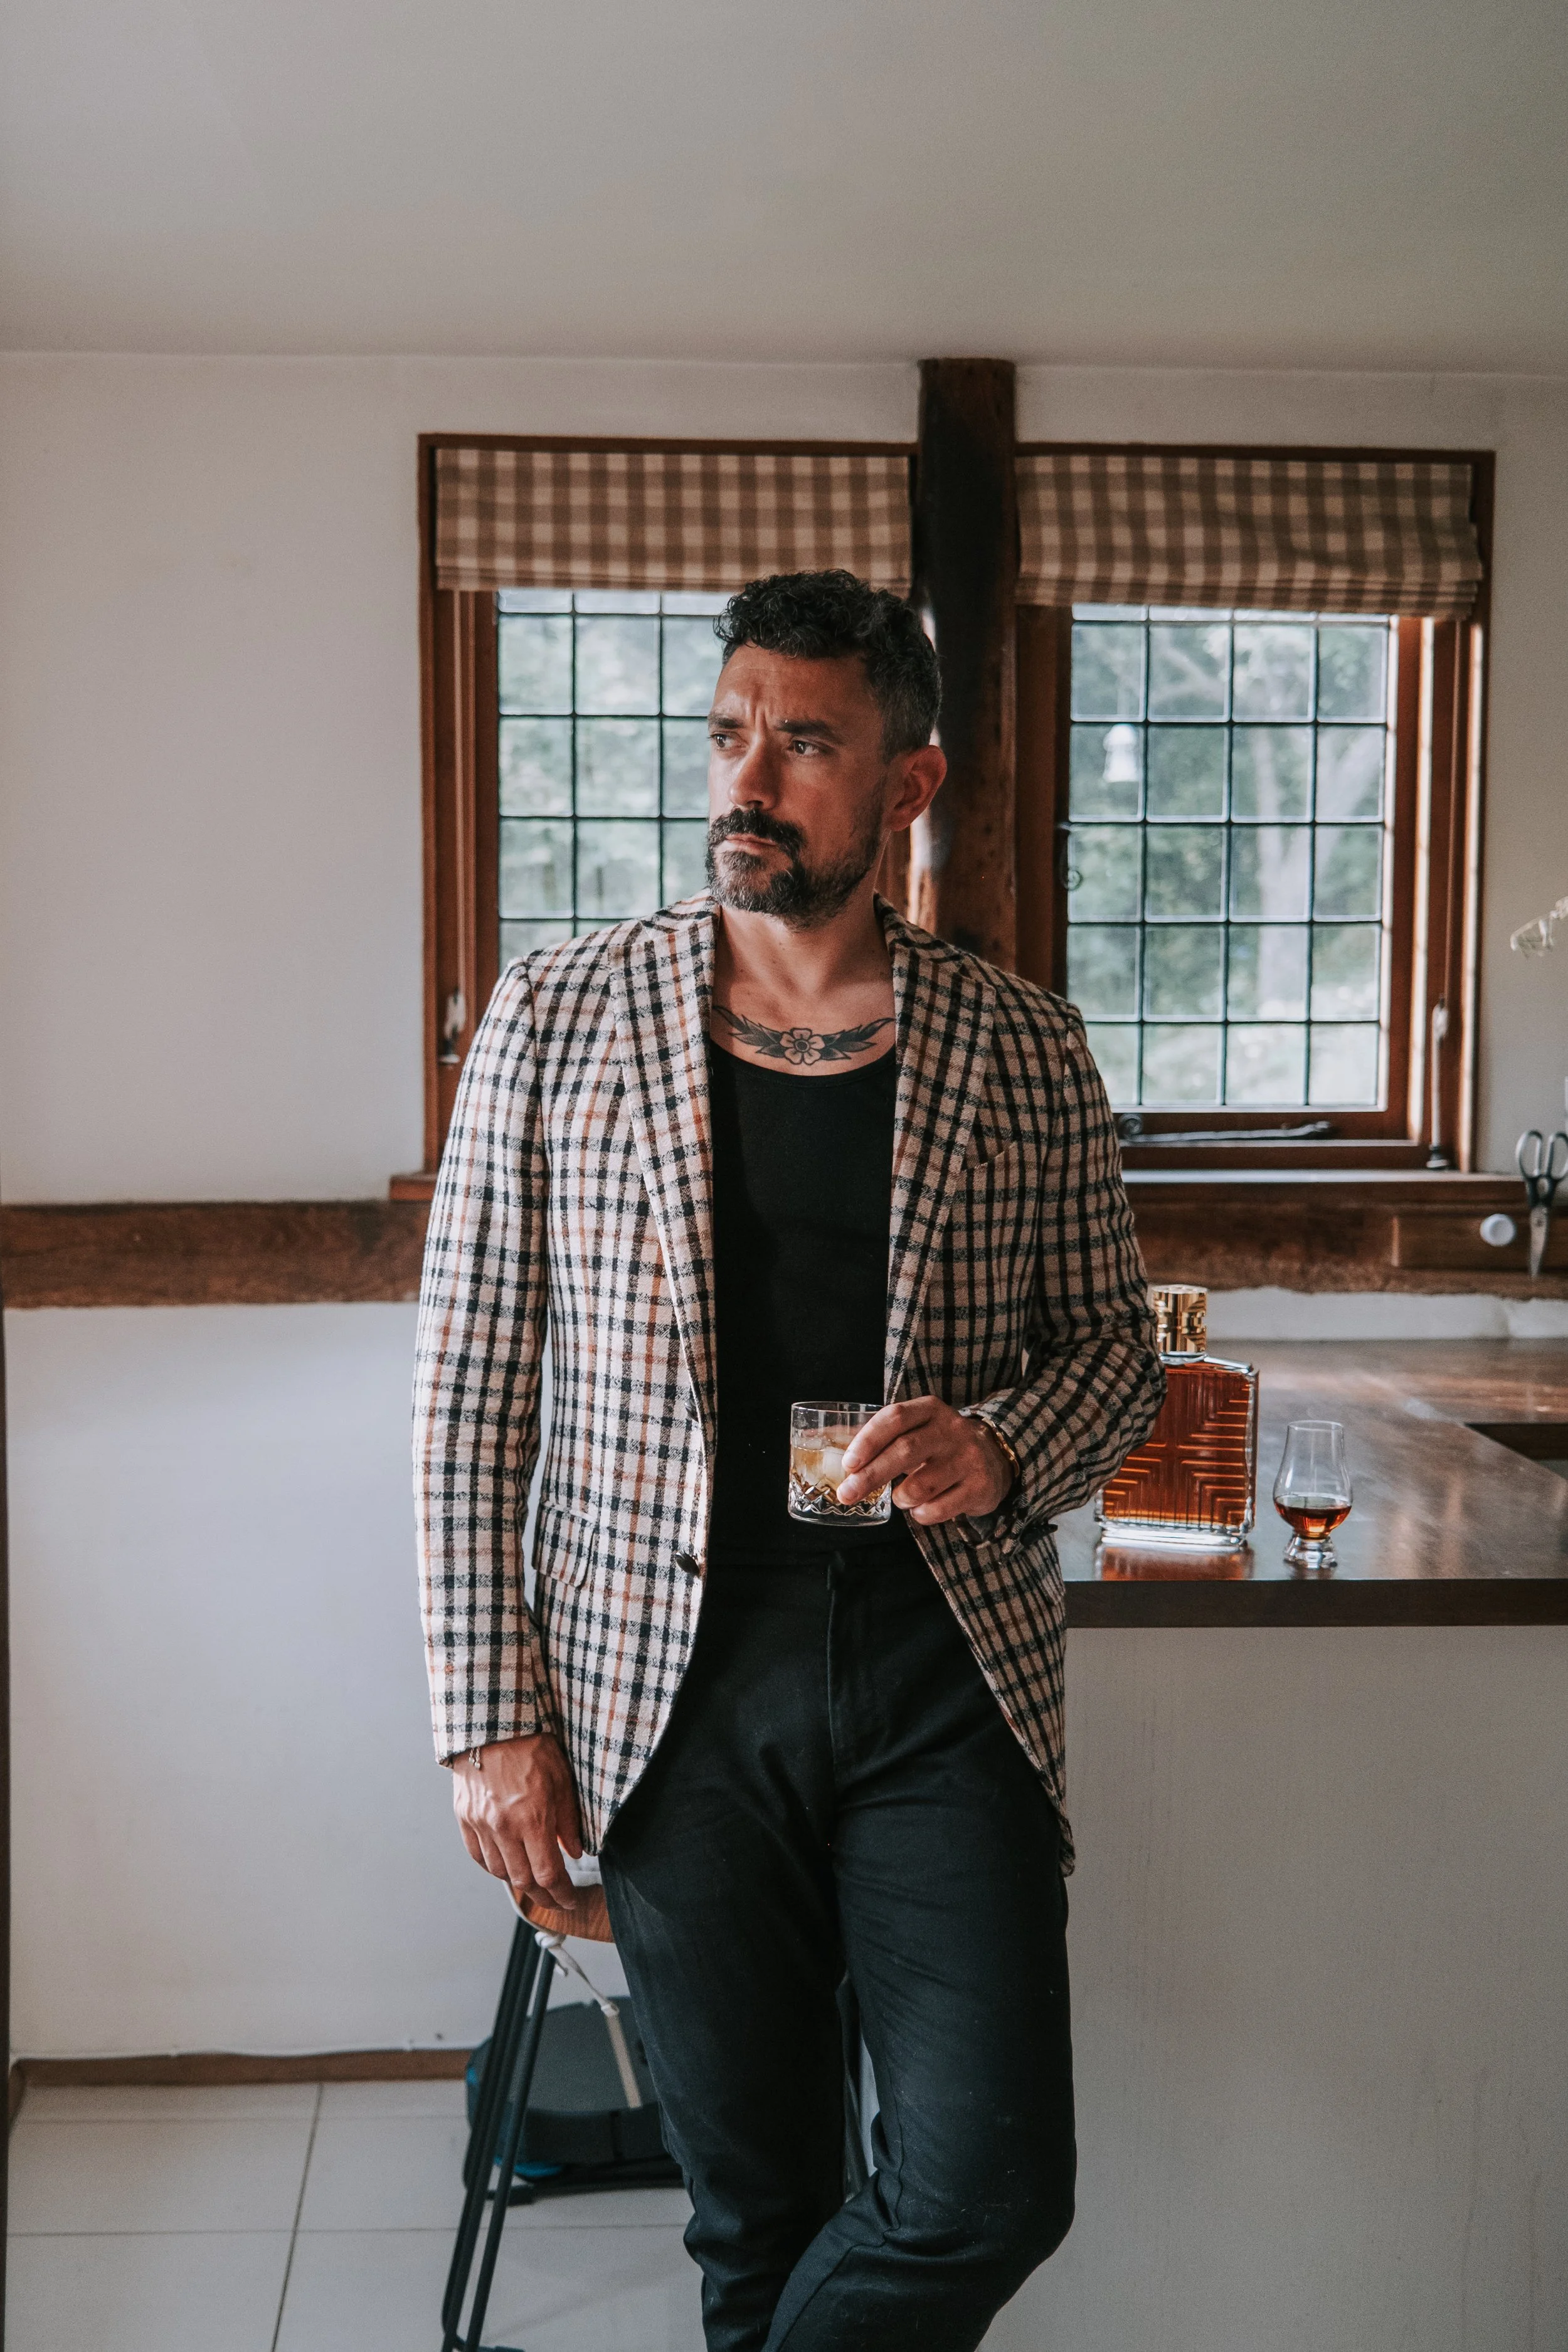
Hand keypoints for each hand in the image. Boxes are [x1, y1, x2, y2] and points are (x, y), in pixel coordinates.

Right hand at [452, 1733, 583, 1906]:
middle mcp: (504, 1827)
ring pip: (499, 1872)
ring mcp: (480, 1824)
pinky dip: (493, 1866)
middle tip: (555, 1900)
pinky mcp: (464, 1817)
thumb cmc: (532, 1745)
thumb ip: (569, 1820)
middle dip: (543, 1896)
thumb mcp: (562, 1779)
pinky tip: (506, 1865)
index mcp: (532, 1818)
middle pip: (523, 1880)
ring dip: (518, 1882)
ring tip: (533, 1882)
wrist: (493, 1723)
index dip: (562, 1894)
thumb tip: (575, 1852)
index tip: (570, 1900)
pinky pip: (477, 1855)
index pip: (548, 1874)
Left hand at [837, 1396, 1014, 1525]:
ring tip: (900, 1497)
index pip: (895, 1418)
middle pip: (904, 1451)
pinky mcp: (979, 1486)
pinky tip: (922, 1508)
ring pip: (920, 1485)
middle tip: (847, 1494)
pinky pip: (938, 1509)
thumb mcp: (915, 1429)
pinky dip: (921, 1514)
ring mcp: (968, 1458)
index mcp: (930, 1409)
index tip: (848, 1463)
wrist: (993, 1457)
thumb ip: (877, 1436)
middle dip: (871, 1476)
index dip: (868, 1440)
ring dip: (901, 1498)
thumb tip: (823, 1441)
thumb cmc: (938, 1445)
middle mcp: (952, 1429)